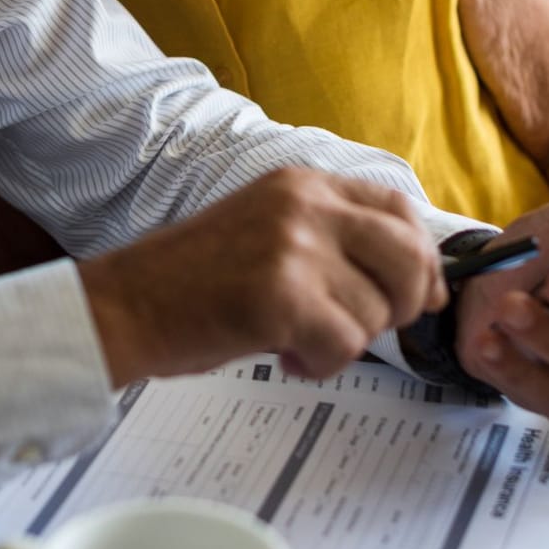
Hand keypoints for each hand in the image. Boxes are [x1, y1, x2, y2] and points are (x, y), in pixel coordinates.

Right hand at [77, 167, 445, 386]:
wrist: (126, 305)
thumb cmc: (194, 281)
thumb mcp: (269, 230)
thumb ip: (334, 238)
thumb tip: (420, 281)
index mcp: (303, 183)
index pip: (398, 207)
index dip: (422, 256)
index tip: (421, 294)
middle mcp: (304, 205)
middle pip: (408, 256)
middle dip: (402, 304)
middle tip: (361, 327)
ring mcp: (294, 247)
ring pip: (376, 312)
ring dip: (344, 342)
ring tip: (294, 338)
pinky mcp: (282, 296)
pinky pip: (344, 346)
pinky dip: (319, 365)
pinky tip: (284, 356)